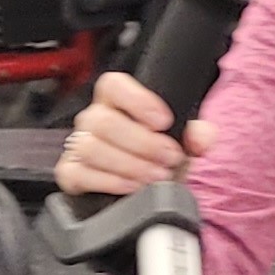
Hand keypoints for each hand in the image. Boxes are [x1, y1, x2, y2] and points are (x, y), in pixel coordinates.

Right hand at [55, 70, 218, 199]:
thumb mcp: (184, 143)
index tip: (163, 121)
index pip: (113, 85)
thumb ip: (197, 135)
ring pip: (92, 148)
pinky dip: (109, 182)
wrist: (148, 189)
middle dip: (142, 143)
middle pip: (104, 121)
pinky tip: (131, 187)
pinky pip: (80, 174)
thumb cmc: (160, 157)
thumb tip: (203, 138)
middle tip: (168, 158)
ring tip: (154, 176)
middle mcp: (93, 119)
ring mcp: (79, 145)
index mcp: (117, 101)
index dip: (137, 100)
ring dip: (129, 165)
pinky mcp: (71, 173)